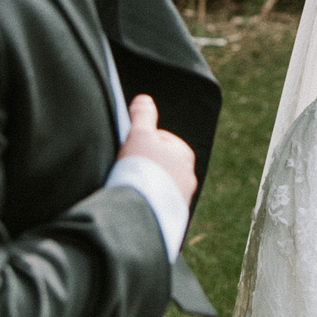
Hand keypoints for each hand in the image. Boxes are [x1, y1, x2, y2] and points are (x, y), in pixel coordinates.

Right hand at [123, 94, 196, 209]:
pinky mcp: (172, 217)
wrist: (142, 212)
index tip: (129, 150)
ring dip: (146, 184)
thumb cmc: (141, 169)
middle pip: (160, 163)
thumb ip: (142, 115)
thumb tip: (144, 99)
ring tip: (130, 188)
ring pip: (159, 184)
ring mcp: (182, 198)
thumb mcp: (139, 134)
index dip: (140, 142)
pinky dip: (147, 202)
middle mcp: (188, 176)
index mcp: (184, 154)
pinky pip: (157, 204)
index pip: (159, 139)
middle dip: (144, 164)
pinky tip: (135, 203)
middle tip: (127, 170)